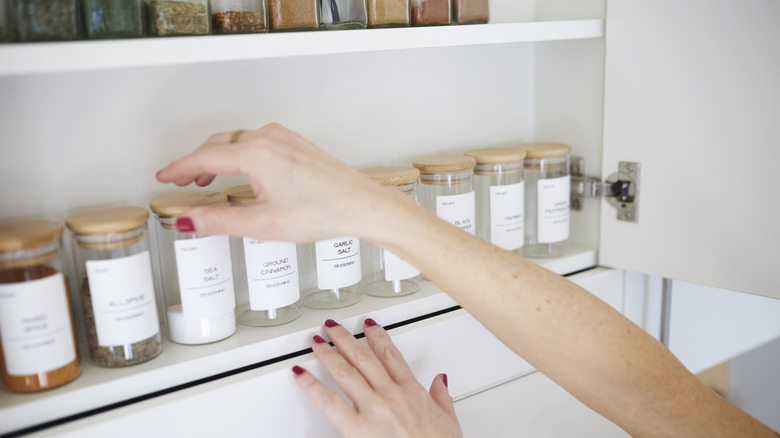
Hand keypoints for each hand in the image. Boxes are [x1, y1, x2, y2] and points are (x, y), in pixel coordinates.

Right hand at [155, 123, 407, 242]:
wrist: (361, 205)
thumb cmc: (322, 211)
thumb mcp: (262, 224)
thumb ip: (219, 221)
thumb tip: (188, 221)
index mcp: (255, 154)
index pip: (203, 157)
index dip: (179, 168)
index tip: (163, 177)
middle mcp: (268, 139)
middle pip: (218, 144)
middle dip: (196, 162)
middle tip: (181, 181)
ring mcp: (284, 138)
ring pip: (237, 141)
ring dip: (217, 156)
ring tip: (206, 178)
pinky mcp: (296, 144)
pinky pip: (256, 142)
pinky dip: (238, 153)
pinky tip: (240, 171)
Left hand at [293, 319, 461, 437]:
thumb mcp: (449, 422)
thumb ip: (442, 398)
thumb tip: (441, 381)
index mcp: (412, 392)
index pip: (390, 355)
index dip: (378, 337)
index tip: (369, 326)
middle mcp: (390, 395)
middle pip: (363, 358)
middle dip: (346, 339)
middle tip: (333, 328)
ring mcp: (372, 408)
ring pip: (345, 371)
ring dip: (328, 353)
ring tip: (315, 341)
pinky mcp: (356, 427)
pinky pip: (328, 400)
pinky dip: (311, 385)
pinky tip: (301, 374)